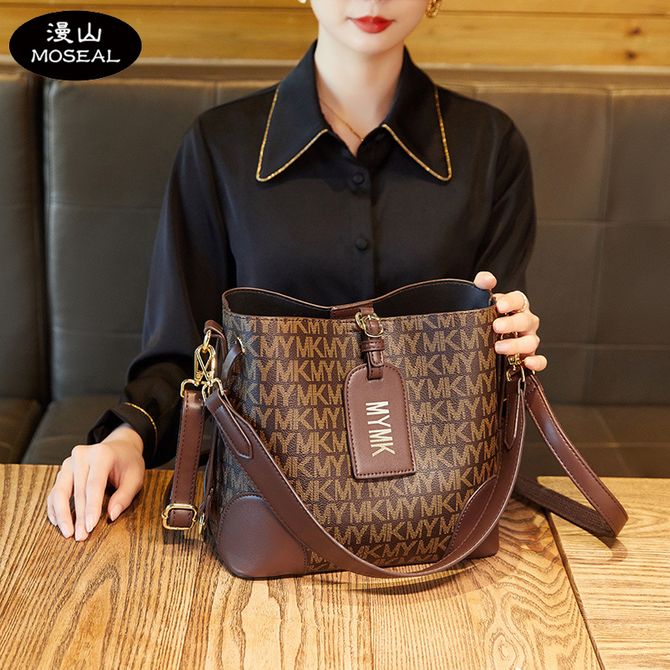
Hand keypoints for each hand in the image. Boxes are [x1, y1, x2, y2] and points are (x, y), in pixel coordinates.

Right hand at [46, 424, 145, 540]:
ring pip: (60, 491)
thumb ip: (125, 496)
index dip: (91, 507)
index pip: (94, 484)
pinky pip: (55, 491)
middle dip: (78, 516)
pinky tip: (58, 522)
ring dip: (62, 514)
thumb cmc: (128, 463)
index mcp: (102, 454)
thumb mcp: (135, 477)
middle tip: (81, 537)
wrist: (119, 446)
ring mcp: (69, 461)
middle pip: (77, 491)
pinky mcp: (63, 469)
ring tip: (68, 533)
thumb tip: (112, 516)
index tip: (90, 527)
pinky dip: (55, 508)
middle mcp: (82, 455)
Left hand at [473, 270, 547, 371]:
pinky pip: (539, 361)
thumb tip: (486, 279)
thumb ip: (482, 285)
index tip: (499, 305)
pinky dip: (536, 362)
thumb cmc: (487, 319)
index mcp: (516, 307)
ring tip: (499, 347)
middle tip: (496, 327)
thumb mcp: (482, 299)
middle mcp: (525, 323)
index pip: (519, 299)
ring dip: (517, 345)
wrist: (483, 342)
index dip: (511, 302)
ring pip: (531, 342)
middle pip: (525, 321)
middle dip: (511, 324)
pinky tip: (526, 363)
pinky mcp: (528, 358)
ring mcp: (528, 340)